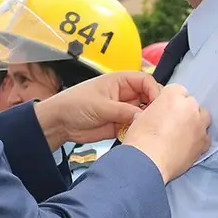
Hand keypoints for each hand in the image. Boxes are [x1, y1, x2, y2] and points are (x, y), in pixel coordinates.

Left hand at [35, 71, 162, 147]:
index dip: (154, 91)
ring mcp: (123, 110)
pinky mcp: (120, 125)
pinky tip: (138, 135)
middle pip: (148, 98)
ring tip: (148, 128)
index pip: (146, 81)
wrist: (60, 123)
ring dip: (147, 121)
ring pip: (144, 114)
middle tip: (156, 118)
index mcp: (120, 81)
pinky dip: (139, 132)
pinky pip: (135, 128)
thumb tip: (143, 116)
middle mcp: (124, 94)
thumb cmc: (74, 104)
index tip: (158, 103)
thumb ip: (123, 111)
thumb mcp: (101, 105)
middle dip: (154, 107)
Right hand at [121, 84, 210, 184]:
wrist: (148, 162)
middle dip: (183, 111)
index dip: (170, 101)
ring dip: (195, 122)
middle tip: (171, 123)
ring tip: (181, 133)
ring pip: (203, 117)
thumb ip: (153, 111)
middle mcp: (190, 106)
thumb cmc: (140, 140)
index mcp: (173, 95)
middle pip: (191, 103)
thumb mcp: (140, 116)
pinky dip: (198, 139)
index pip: (177, 91)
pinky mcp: (204, 142)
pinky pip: (205, 136)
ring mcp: (199, 124)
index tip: (165, 110)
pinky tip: (187, 146)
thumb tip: (154, 116)